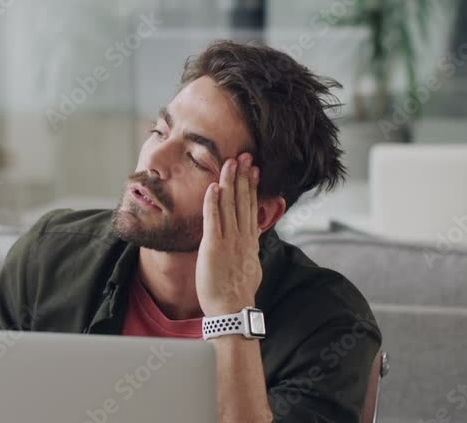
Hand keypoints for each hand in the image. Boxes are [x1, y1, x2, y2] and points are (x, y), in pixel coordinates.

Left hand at [195, 153, 261, 316]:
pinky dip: (213, 202)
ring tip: (230, 163)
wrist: (232, 310)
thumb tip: (251, 244)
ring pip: (230, 206)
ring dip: (230, 183)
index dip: (252, 187)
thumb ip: (249, 251)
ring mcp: (229, 241)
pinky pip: (213, 220)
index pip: (251, 207)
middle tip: (245, 156)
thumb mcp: (249, 267)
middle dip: (244, 177)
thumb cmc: (237, 293)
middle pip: (243, 201)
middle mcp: (242, 237)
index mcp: (250, 241)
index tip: (253, 169)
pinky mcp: (213, 247)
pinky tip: (213, 187)